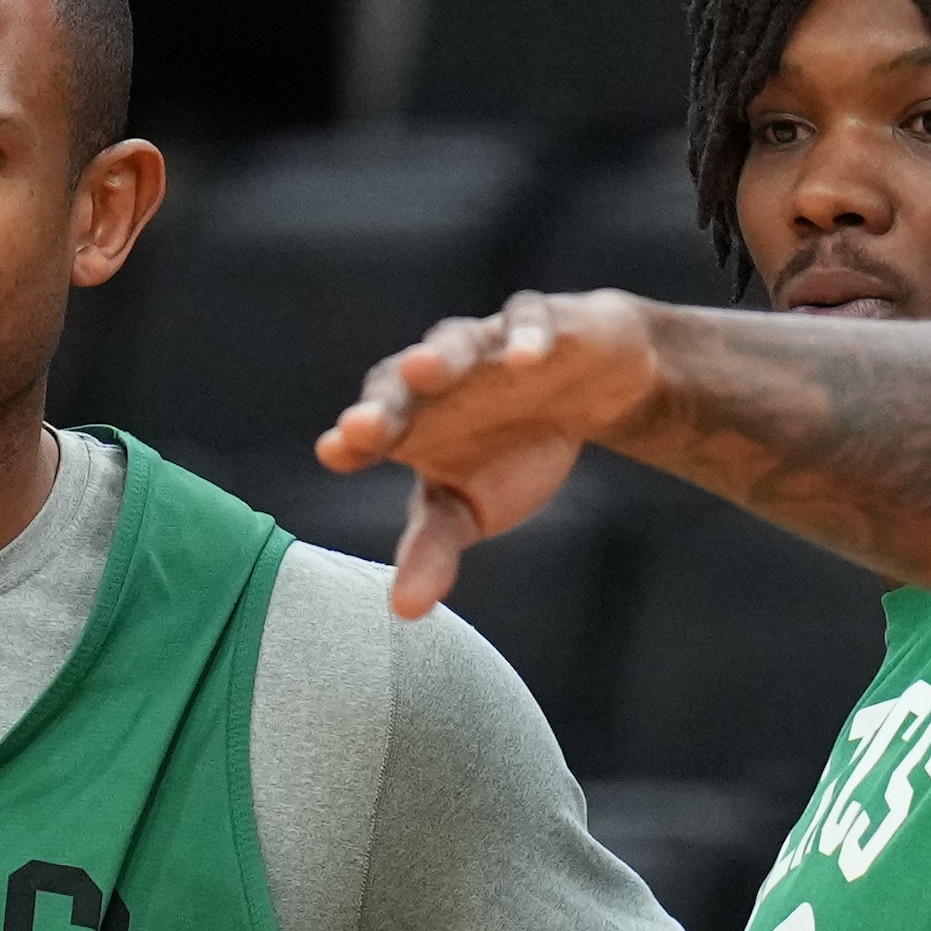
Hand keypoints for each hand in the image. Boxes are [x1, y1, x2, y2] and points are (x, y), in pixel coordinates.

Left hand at [319, 289, 668, 616]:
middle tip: (365, 425)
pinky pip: (529, 319)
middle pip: (399, 382)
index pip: (370, 429)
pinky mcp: (543, 322)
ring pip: (454, 340)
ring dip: (439, 354)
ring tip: (424, 370)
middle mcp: (439, 380)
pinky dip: (527, 335)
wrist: (593, 388)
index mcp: (411, 424)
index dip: (352, 440)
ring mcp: (487, 346)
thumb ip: (433, 552)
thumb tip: (406, 611)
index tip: (336, 453)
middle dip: (383, 401)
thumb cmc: (512, 449)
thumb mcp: (471, 510)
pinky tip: (527, 358)